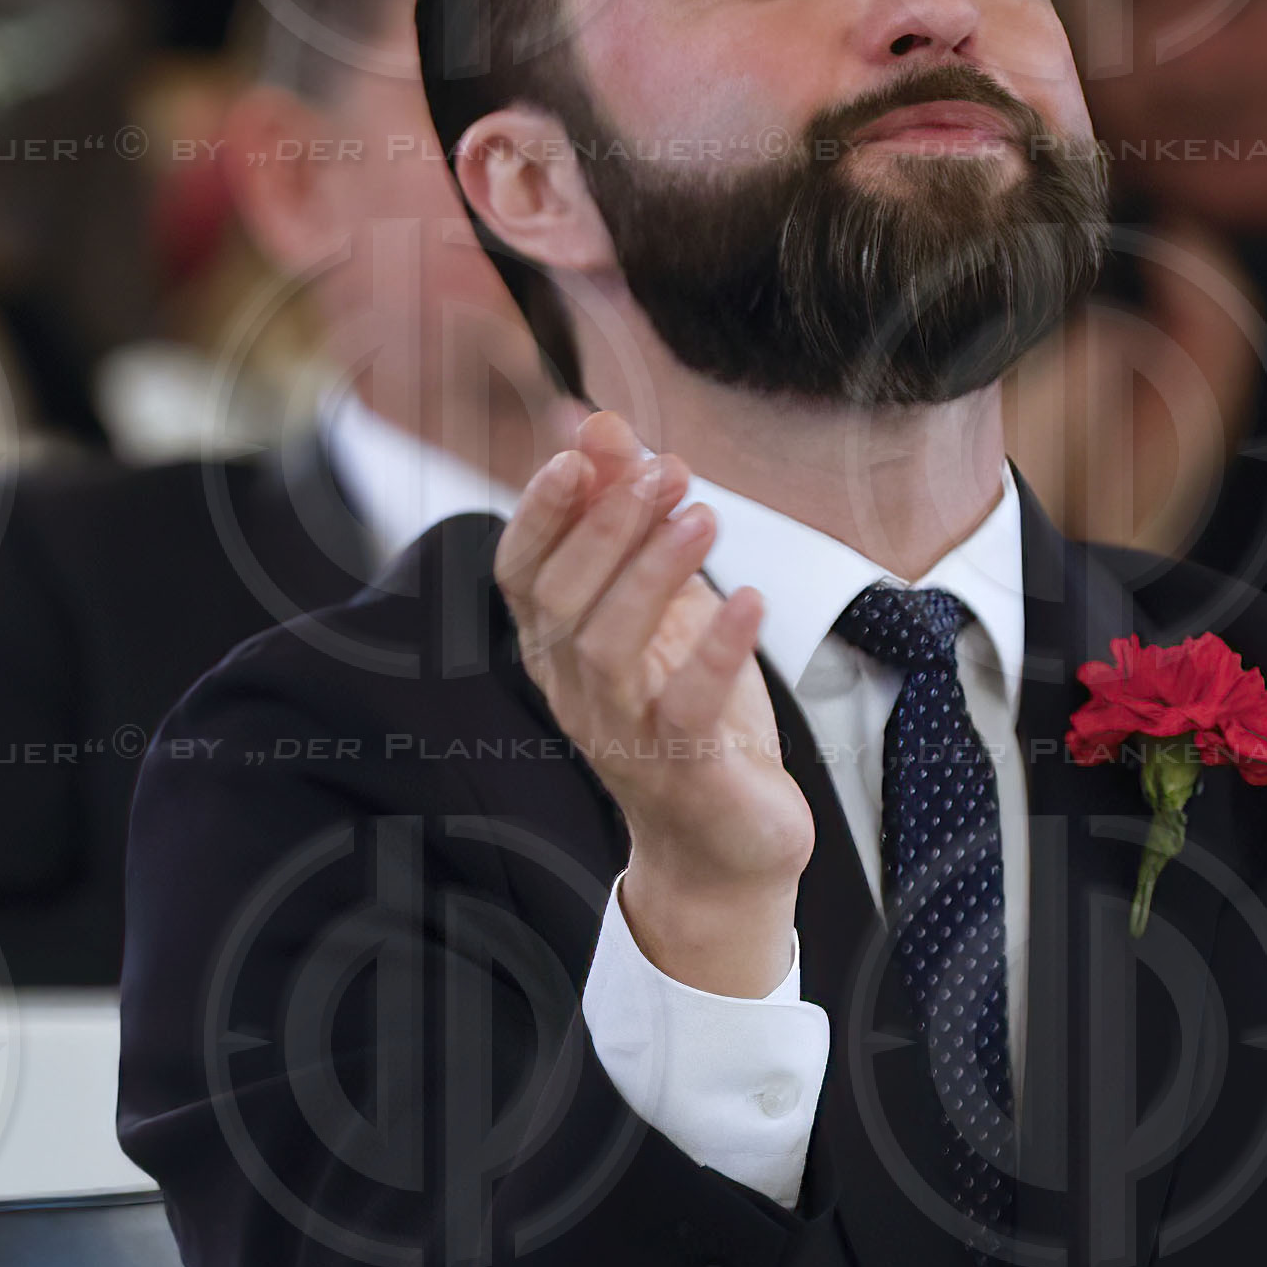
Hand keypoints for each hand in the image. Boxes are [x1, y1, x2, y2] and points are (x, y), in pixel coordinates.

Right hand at [496, 411, 806, 996]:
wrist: (724, 845)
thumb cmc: (689, 712)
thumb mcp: (661, 602)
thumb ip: (626, 515)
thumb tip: (596, 421)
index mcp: (558, 647)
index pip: (519, 572)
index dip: (540, 511)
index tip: (580, 451)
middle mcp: (575, 690)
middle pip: (563, 598)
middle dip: (610, 524)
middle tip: (665, 470)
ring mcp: (623, 734)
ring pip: (609, 646)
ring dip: (654, 571)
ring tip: (702, 515)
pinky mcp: (686, 770)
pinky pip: (688, 706)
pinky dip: (718, 649)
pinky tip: (747, 600)